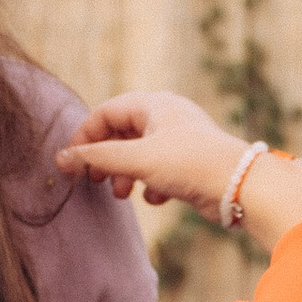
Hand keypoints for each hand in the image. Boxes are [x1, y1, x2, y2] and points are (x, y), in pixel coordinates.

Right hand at [57, 89, 253, 212]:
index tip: (71, 163)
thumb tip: (61, 158)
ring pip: (138, 154)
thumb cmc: (189, 163)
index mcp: (154, 104)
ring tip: (121, 194)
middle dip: (105, 159)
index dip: (85, 137)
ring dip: (124, 175)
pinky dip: (150, 183)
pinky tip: (155, 197)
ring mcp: (179, 140)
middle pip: (121, 133)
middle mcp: (166, 117)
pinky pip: (158, 169)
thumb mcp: (137, 159)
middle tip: (94, 180)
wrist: (240, 186)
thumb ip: (97, 158)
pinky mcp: (189, 163)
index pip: (106, 112)